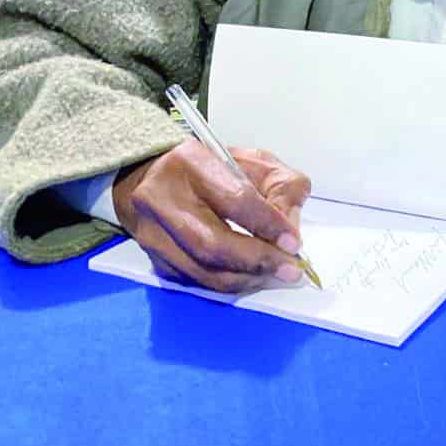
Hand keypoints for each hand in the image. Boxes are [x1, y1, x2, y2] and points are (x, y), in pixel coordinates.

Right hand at [112, 138, 311, 293]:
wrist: (156, 176)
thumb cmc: (211, 167)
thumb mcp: (255, 161)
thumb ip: (281, 188)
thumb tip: (290, 228)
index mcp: (190, 162)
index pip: (234, 199)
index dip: (268, 225)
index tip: (293, 243)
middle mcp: (161, 197)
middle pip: (213, 243)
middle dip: (259, 261)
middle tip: (290, 269)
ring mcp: (152, 231)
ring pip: (203, 269)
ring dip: (247, 279)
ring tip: (276, 276)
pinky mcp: (152, 257)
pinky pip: (194, 280)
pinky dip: (228, 284)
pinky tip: (252, 278)